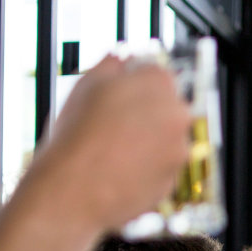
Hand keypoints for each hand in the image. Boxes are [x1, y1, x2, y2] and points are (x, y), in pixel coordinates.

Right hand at [34, 54, 190, 230]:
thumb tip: (121, 59)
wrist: (72, 191)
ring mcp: (179, 150)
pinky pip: (159, 169)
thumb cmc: (75, 138)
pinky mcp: (172, 180)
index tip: (120, 95)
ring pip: (164, 140)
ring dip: (145, 143)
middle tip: (113, 125)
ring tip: (111, 151)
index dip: (135, 85)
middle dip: (144, 114)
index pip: (156, 75)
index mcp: (159, 85)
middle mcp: (177, 115)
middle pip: (165, 108)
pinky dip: (145, 169)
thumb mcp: (86, 85)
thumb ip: (111, 66)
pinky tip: (118, 170)